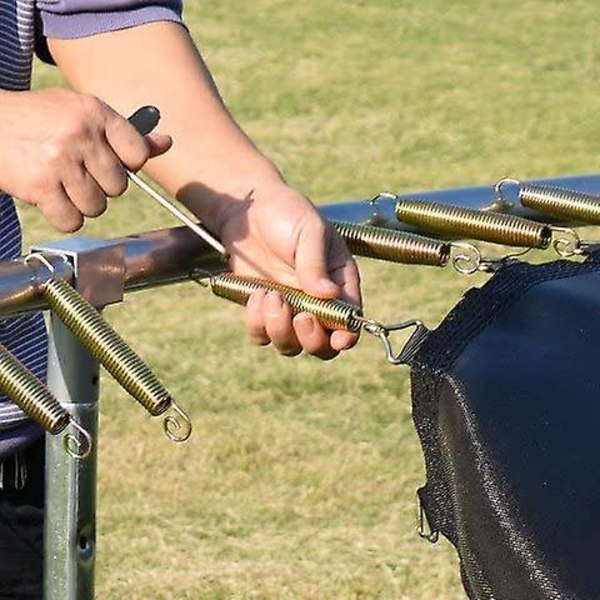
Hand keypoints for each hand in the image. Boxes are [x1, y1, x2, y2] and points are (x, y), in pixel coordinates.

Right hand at [0, 88, 170, 231]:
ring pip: (97, 207)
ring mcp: (60, 161)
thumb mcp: (82, 114)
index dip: (126, 165)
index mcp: (95, 112)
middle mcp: (80, 134)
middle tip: (75, 170)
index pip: (138, 154)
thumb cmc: (41, 120)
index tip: (106, 160)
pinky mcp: (40, 187)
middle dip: (99, 185)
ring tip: (60, 182)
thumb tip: (167, 143)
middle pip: (118, 187)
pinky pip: (72, 221)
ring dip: (80, 203)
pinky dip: (63, 217)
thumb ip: (126, 133)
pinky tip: (50, 197)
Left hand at [213, 181, 360, 359]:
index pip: (350, 320)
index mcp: (340, 283)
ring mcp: (290, 309)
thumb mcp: (309, 229)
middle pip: (322, 346)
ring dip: (280, 330)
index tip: (336, 338)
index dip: (346, 336)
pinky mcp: (263, 311)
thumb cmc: (288, 213)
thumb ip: (316, 263)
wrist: (248, 210)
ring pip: (290, 345)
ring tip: (270, 295)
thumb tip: (328, 295)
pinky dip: (257, 323)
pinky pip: (261, 335)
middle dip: (311, 339)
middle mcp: (318, 303)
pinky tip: (256, 294)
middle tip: (299, 316)